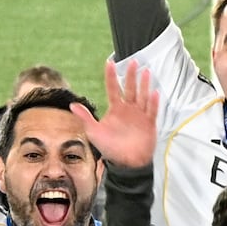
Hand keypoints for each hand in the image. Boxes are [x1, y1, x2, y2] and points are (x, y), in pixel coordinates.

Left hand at [89, 54, 161, 174]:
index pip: (112, 88)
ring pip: (142, 96)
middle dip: (131, 75)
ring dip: (144, 84)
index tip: (110, 62)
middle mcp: (128, 109)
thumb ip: (85, 118)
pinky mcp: (149, 123)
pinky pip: (152, 110)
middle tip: (133, 62)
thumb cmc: (110, 149)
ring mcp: (140, 115)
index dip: (111, 76)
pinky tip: (154, 92)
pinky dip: (153, 102)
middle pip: (129, 88)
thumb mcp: (94, 132)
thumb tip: (72, 105)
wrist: (127, 164)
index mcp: (115, 109)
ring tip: (145, 71)